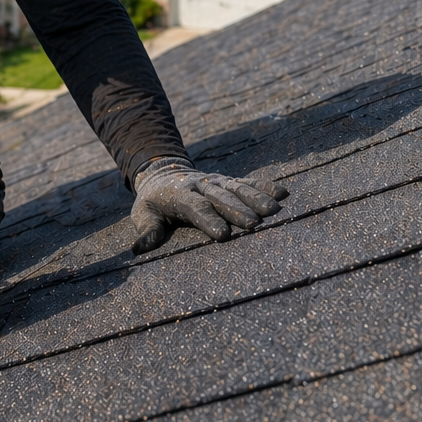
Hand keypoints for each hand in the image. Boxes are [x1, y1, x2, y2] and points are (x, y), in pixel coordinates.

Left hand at [130, 157, 287, 254]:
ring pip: (238, 189)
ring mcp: (217, 182)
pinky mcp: (228, 181)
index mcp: (180, 195)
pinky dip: (265, 186)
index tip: (223, 234)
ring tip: (273, 211)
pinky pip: (248, 183)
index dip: (209, 220)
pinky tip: (282, 193)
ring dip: (256, 199)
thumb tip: (138, 249)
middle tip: (254, 225)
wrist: (163, 172)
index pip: (196, 207)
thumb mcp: (143, 213)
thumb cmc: (154, 201)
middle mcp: (201, 186)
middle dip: (238, 210)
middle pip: (221, 198)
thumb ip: (147, 230)